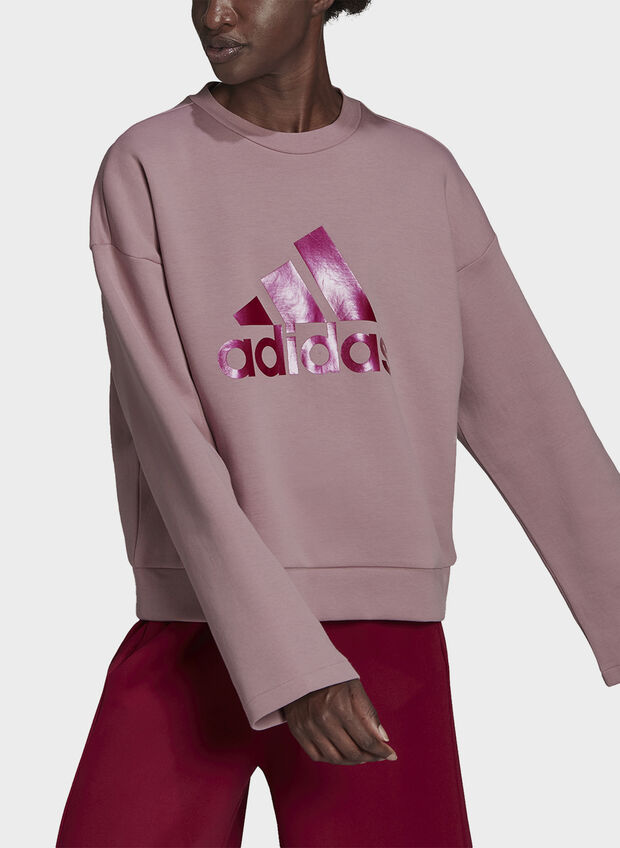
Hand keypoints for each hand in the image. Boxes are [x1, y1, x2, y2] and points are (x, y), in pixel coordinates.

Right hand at [282, 678, 397, 764]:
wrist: (301, 668)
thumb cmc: (332, 678)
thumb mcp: (355, 688)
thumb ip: (369, 714)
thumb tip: (383, 739)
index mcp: (342, 707)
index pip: (367, 740)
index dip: (382, 751)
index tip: (391, 755)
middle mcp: (324, 719)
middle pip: (352, 752)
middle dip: (370, 757)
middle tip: (377, 756)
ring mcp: (309, 727)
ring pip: (335, 758)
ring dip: (352, 761)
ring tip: (361, 756)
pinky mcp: (297, 730)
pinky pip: (316, 756)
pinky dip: (331, 759)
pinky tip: (341, 754)